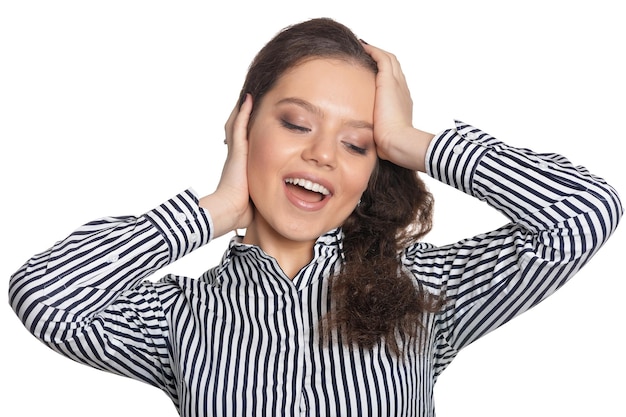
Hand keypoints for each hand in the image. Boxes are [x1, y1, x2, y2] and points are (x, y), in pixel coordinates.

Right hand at [200, 94, 253, 236]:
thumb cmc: (243, 209)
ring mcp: (235, 151)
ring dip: (242, 109)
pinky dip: (244, 112)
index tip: (255, 121)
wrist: (230, 210)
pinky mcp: (237, 150)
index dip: (248, 130)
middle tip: (248, 100)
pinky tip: (248, 99)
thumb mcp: (257, 196)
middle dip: (243, 115)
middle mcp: (236, 155)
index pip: (245, 143)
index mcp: (241, 166)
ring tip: (249, 94)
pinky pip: (240, 126)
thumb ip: (265, 193)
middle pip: (238, 129)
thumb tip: (278, 200)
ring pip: (237, 123)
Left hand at [361, 42, 433, 171]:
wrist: (398, 142)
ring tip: (363, 47)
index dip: (385, 75)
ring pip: (390, 60)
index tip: (373, 73)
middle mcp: (402, 91)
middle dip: (381, 60)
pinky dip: (373, 51)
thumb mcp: (382, 136)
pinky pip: (382, 59)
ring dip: (377, 52)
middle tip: (367, 54)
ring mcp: (397, 85)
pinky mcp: (389, 82)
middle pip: (394, 68)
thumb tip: (366, 143)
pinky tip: (362, 47)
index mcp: (402, 103)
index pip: (395, 84)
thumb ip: (376, 133)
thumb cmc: (391, 145)